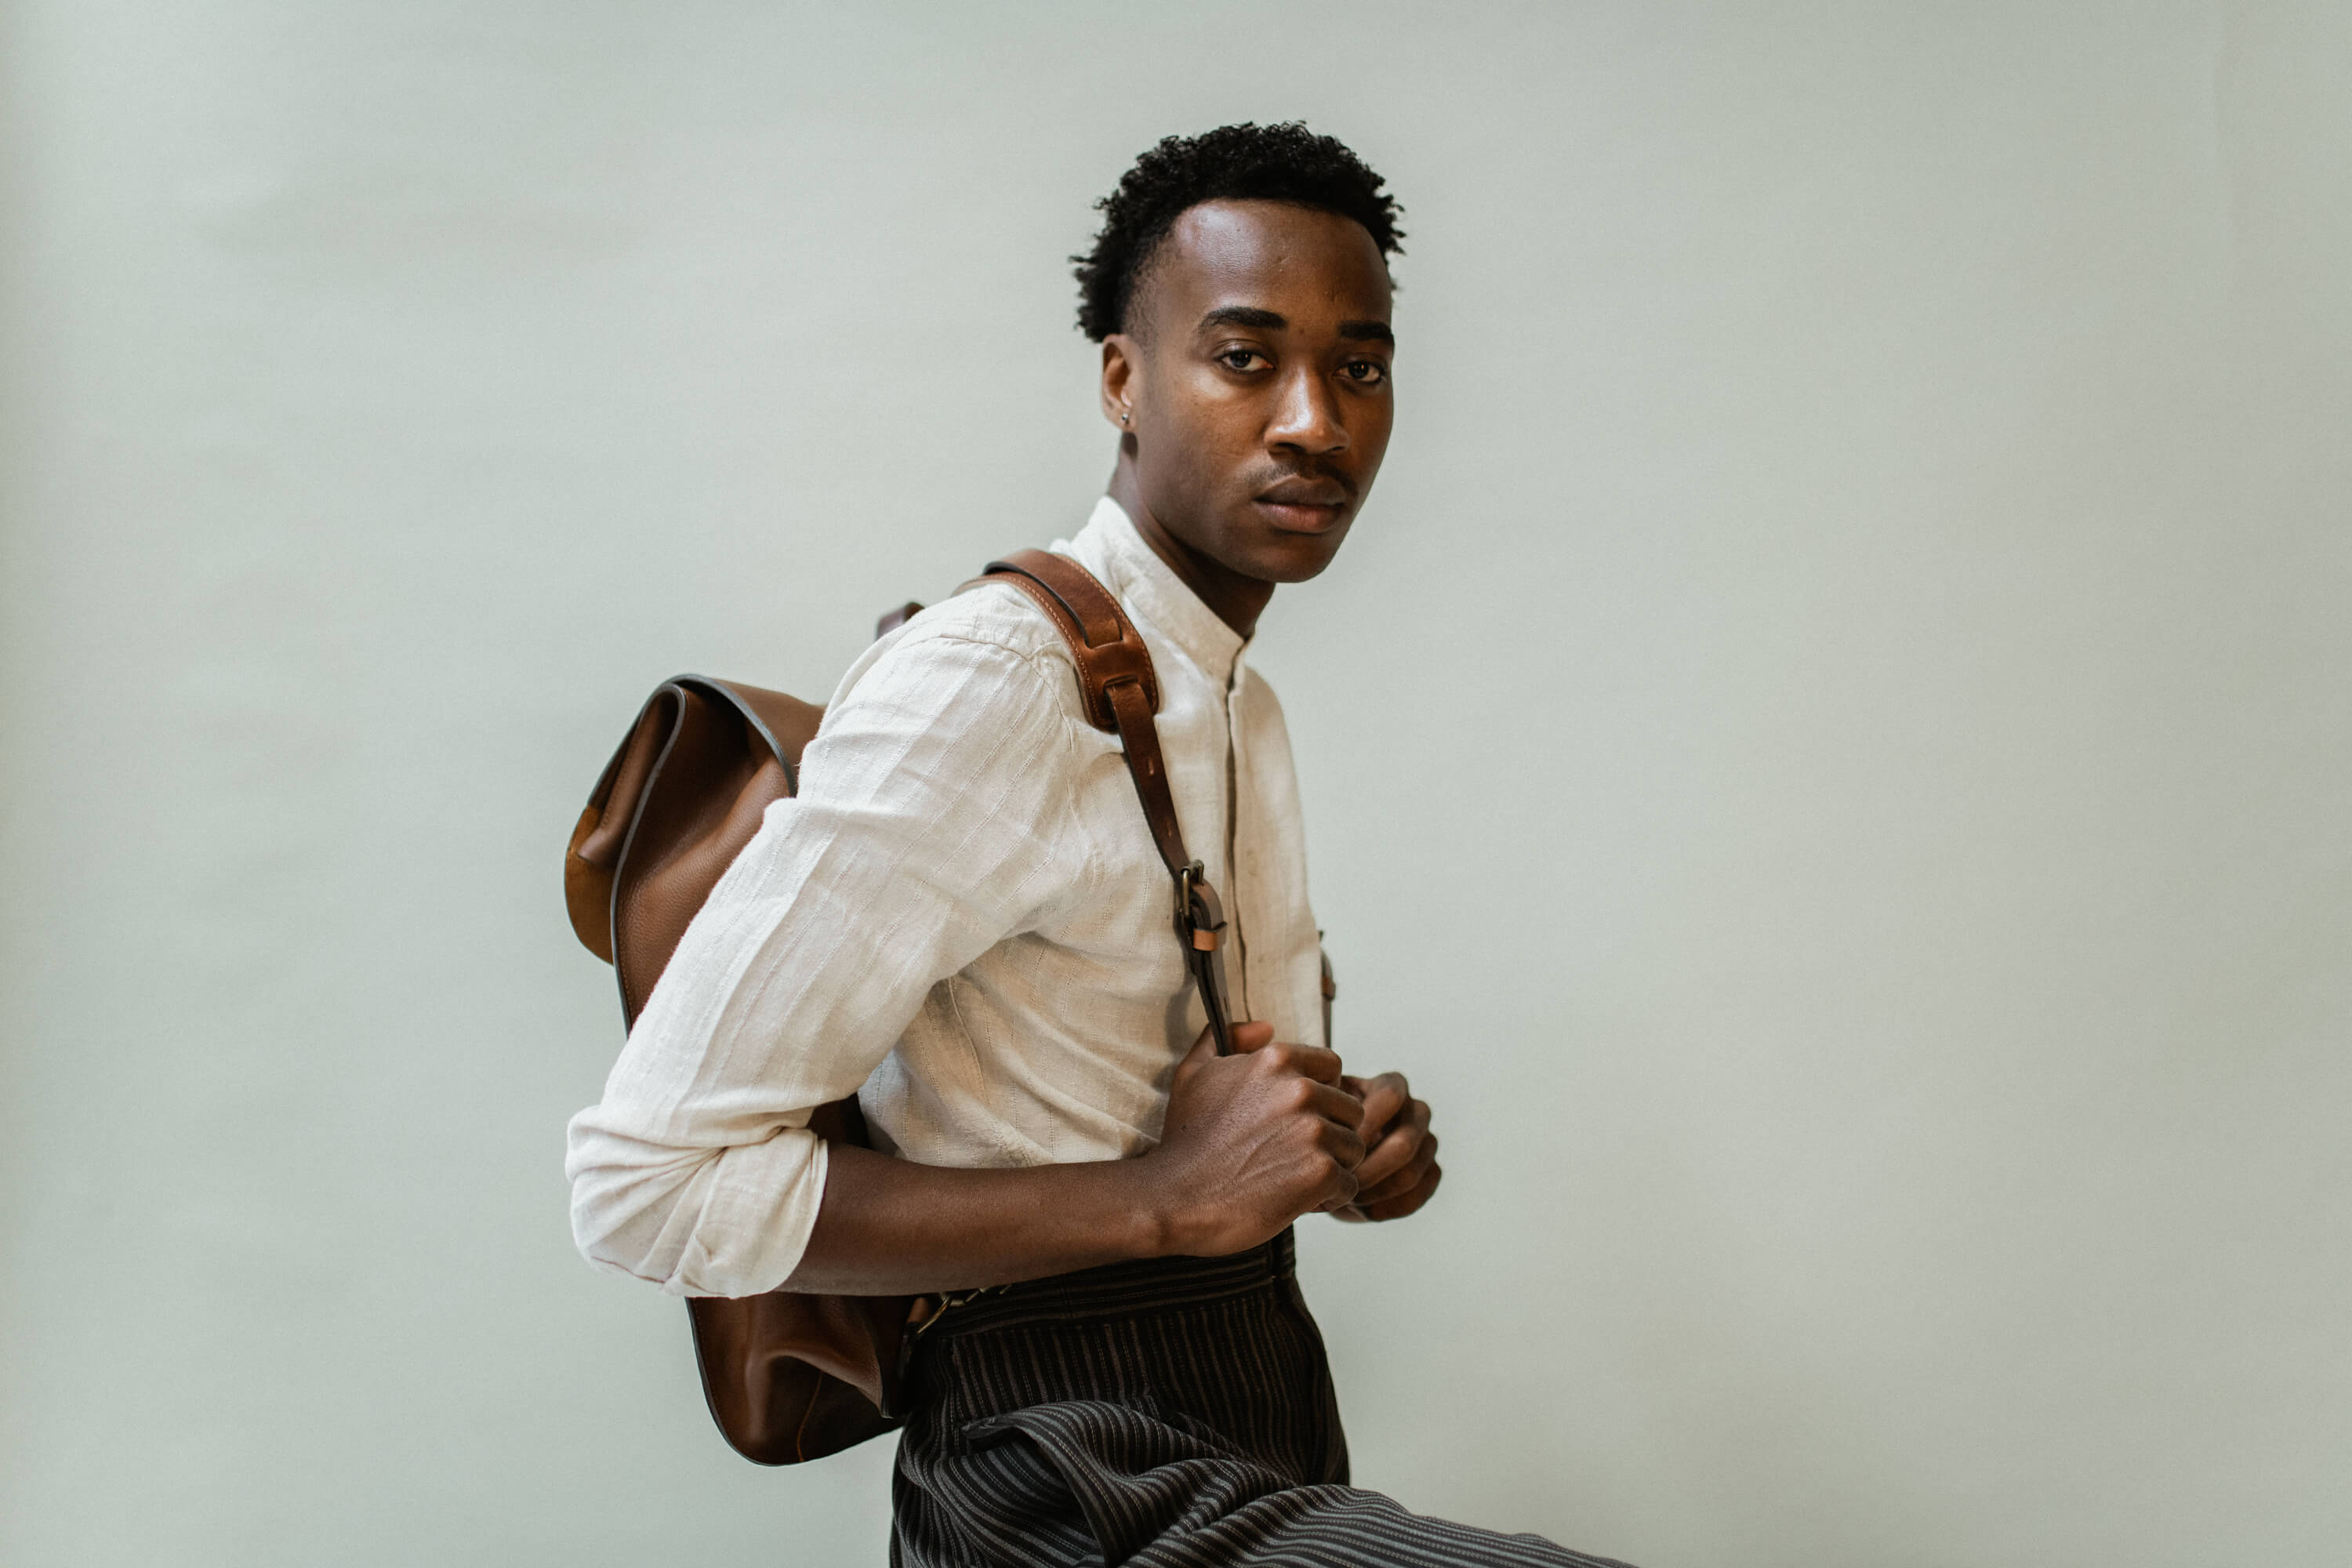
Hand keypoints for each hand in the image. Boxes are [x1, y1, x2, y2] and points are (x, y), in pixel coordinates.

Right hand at [1141, 1021, 1366, 1256]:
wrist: (1173, 1198)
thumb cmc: (1185, 1141)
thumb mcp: (1194, 1073)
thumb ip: (1227, 1038)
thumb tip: (1264, 1027)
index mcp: (1277, 1060)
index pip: (1333, 1069)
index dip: (1322, 1095)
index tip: (1300, 1118)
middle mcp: (1300, 1090)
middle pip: (1350, 1110)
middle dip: (1331, 1133)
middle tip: (1295, 1154)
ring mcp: (1313, 1131)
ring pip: (1353, 1148)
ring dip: (1331, 1166)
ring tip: (1294, 1177)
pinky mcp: (1320, 1173)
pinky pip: (1349, 1184)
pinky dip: (1329, 1197)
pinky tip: (1297, 1199)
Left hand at [1330, 1070, 1440, 1222]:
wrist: (1330, 1158)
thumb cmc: (1319, 1130)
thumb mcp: (1316, 1108)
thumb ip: (1321, 1104)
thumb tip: (1322, 1113)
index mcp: (1392, 1087)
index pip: (1390, 1098)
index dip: (1364, 1124)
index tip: (1333, 1146)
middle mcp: (1416, 1111)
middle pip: (1405, 1143)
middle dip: (1368, 1169)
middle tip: (1338, 1181)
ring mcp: (1427, 1143)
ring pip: (1410, 1174)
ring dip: (1373, 1191)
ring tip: (1344, 1195)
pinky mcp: (1430, 1174)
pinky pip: (1416, 1197)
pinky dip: (1385, 1208)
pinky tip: (1360, 1209)